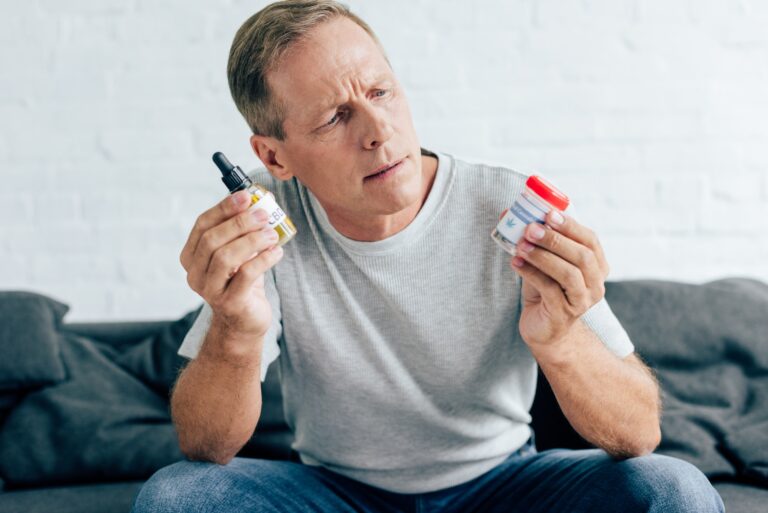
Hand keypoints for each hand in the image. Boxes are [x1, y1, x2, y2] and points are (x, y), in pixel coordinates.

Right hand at [180, 190, 283, 341]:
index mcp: (191, 256)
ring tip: (272, 234)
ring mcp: (210, 290)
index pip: (202, 225)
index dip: (223, 208)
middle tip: (264, 215)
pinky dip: (263, 260)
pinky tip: (277, 252)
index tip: (246, 196)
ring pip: (225, 258)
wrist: (244, 320)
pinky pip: (246, 275)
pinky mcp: (230, 303)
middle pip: (212, 240)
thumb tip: (261, 201)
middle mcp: (195, 274)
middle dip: (240, 223)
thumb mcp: (238, 253)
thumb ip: (242, 231)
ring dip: (252, 241)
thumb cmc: (241, 281)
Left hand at [506, 210, 609, 348]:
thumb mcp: (544, 263)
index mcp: (596, 266)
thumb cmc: (545, 290)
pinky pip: (549, 289)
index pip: (590, 240)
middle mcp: (595, 284)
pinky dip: (531, 273)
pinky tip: (516, 263)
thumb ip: (535, 241)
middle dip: (555, 239)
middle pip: (582, 256)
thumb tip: (509, 214)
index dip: (571, 225)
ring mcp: (582, 301)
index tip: (549, 213)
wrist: (543, 328)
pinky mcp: (563, 314)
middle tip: (530, 228)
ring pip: (568, 274)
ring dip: (542, 256)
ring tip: (521, 246)